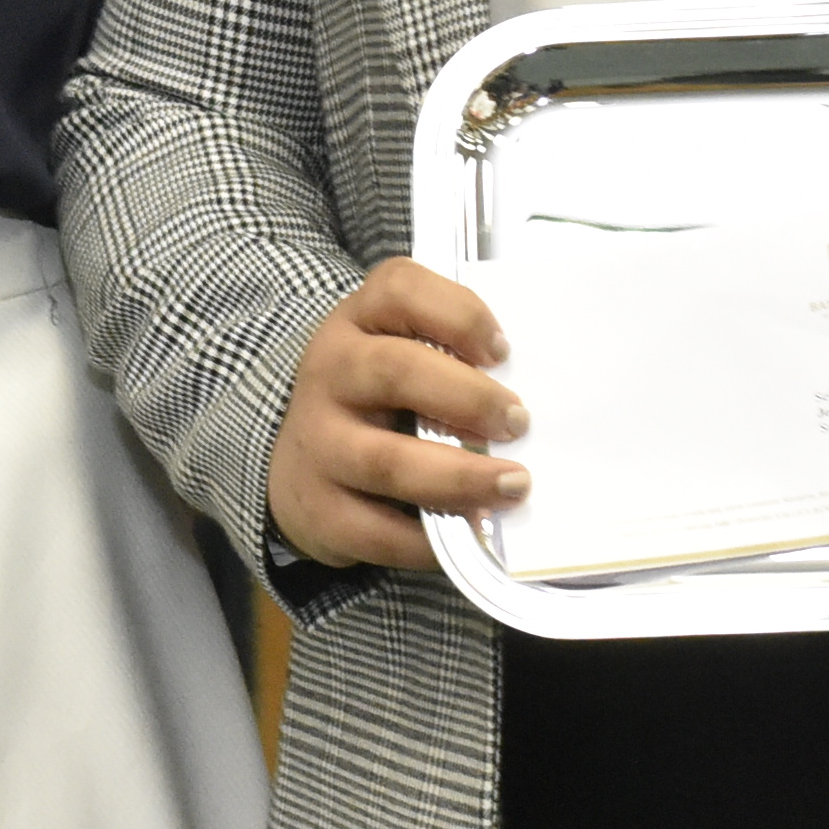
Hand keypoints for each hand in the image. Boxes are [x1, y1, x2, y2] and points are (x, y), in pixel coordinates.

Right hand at [264, 258, 534, 574]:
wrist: (297, 463)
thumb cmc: (375, 399)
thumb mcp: (396, 350)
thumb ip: (451, 354)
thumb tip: (531, 394)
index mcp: (358, 322)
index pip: (399, 289)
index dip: (459, 315)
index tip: (503, 350)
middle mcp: (330, 373)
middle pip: (396, 372)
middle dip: (468, 397)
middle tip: (519, 422)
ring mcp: (318, 443)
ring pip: (388, 461)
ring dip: (460, 476)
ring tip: (512, 485)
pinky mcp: (318, 508)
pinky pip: (379, 530)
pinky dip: (432, 539)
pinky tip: (471, 531)